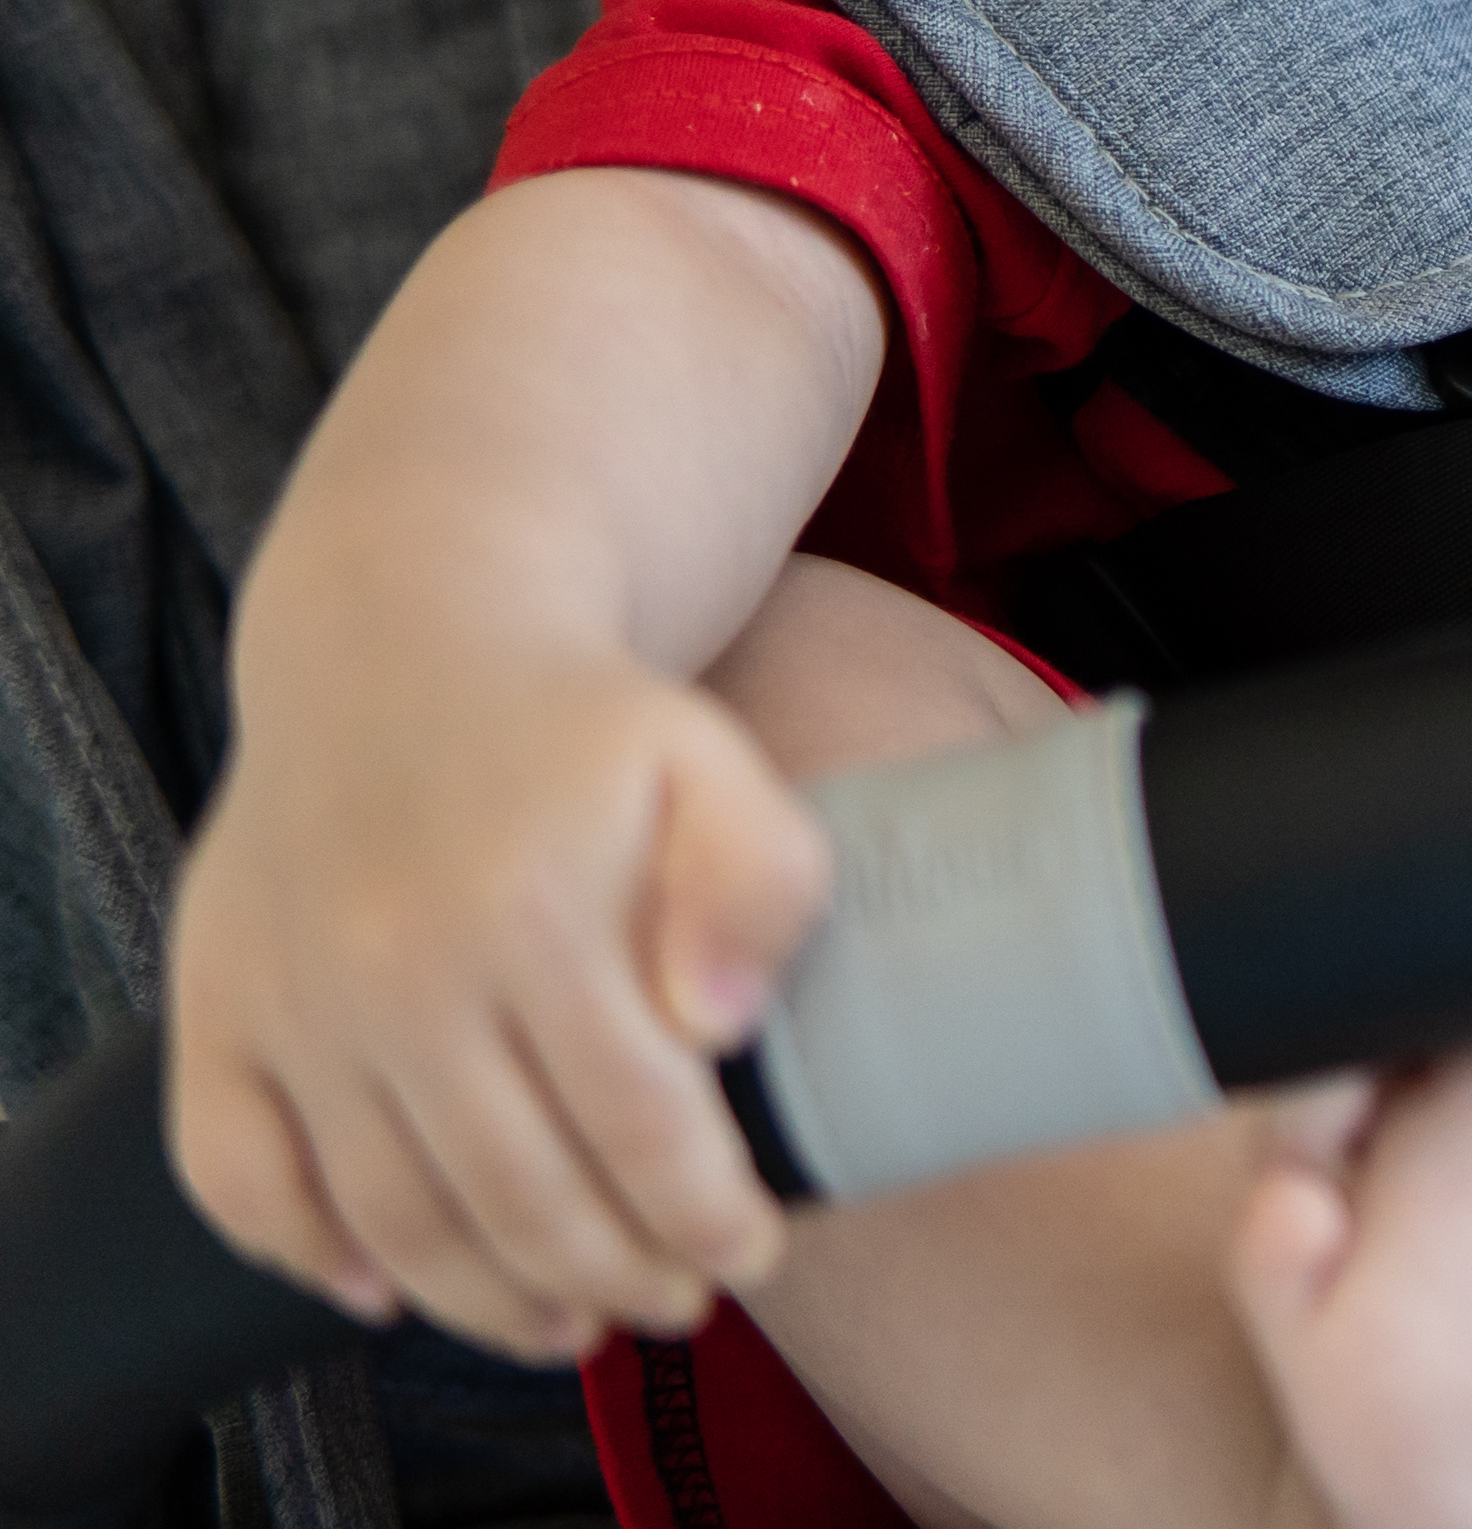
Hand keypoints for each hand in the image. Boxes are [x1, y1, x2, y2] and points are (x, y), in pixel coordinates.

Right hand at [168, 639, 824, 1359]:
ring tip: (570, 1324)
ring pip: (389, 1214)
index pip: (640, 1120)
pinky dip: (305, 1254)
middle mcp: (399, 969)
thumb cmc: (584, 731)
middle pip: (519, 1188)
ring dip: (485, 1298)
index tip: (754, 1256)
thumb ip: (759, 879)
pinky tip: (387, 1291)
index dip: (704, 1213)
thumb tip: (718, 1023)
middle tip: (675, 1304)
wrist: (404, 643)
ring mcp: (295, 1000)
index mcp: (536, 909)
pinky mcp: (216, 1010)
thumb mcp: (713, 763)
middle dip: (614, 1274)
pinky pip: (238, 1176)